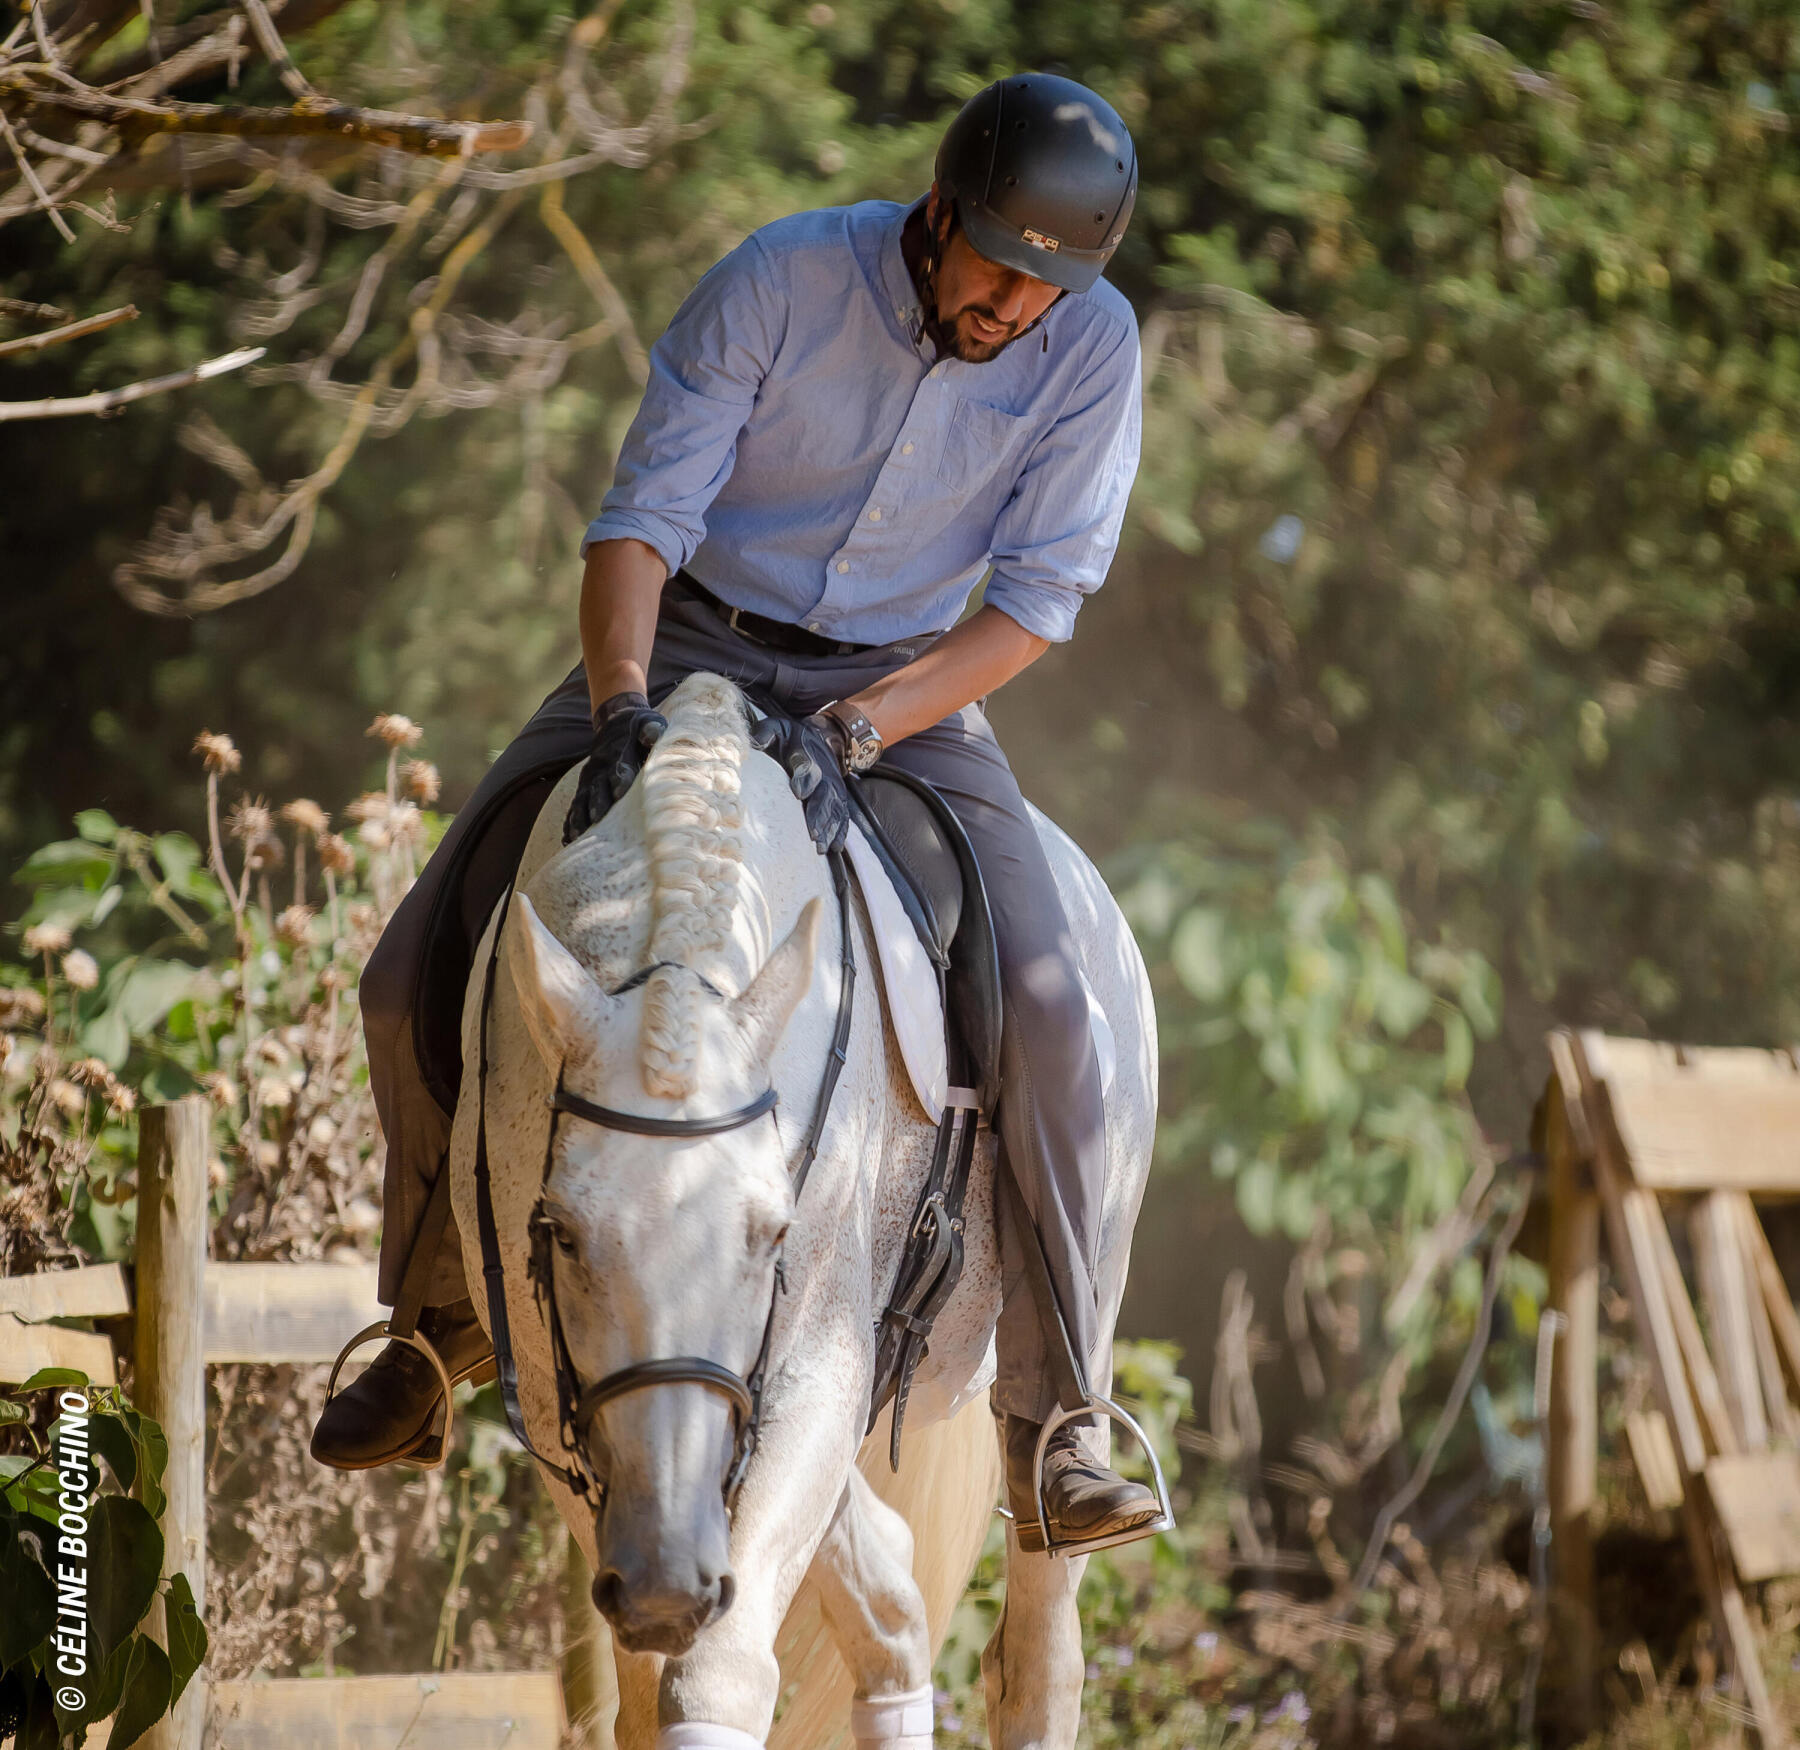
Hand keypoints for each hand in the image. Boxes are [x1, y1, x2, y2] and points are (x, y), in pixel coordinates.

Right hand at [562, 692, 667, 844]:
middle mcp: (600, 768)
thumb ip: (650, 730)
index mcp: (618, 754)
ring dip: (579, 819)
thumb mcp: (648, 722)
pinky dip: (570, 823)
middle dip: (597, 805)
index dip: (619, 780)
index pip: (619, 768)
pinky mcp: (585, 788)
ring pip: (581, 801)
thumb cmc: (638, 727)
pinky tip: (567, 840)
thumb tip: (651, 736)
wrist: (616, 721)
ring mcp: (589, 779)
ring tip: (576, 837)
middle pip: (597, 789)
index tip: (619, 794)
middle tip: (596, 821)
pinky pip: (575, 807)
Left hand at [749, 712, 851, 853]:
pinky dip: (840, 833)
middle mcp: (824, 775)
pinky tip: (835, 848)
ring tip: (821, 848)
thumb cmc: (790, 738)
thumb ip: (766, 732)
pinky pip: (842, 818)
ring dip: (829, 830)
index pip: (807, 768)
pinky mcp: (839, 801)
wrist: (821, 739)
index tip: (798, 793)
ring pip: (835, 811)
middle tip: (812, 834)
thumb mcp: (778, 728)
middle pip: (824, 796)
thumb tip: (756, 742)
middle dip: (819, 815)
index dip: (805, 779)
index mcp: (806, 756)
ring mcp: (834, 789)